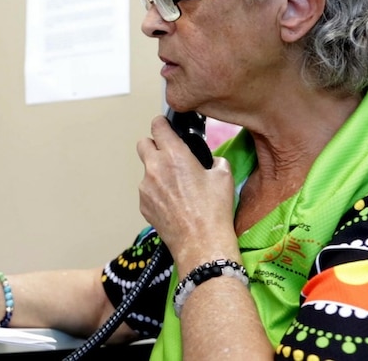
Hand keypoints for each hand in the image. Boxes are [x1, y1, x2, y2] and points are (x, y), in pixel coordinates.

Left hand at [136, 115, 236, 262]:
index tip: (165, 126)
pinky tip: (173, 202)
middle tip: (169, 154)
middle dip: (154, 145)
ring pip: (146, 170)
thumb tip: (212, 162)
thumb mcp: (223, 177)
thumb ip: (215, 161)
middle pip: (143, 143)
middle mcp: (155, 168)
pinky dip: (156, 191)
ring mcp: (146, 187)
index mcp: (175, 155)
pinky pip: (147, 190)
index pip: (158, 126)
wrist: (201, 243)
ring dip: (157, 172)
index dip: (162, 124)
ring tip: (177, 186)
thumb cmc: (213, 211)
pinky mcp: (143, 204)